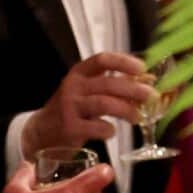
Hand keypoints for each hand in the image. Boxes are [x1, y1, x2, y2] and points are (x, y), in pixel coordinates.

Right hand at [21, 52, 152, 155]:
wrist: (40, 132)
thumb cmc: (72, 110)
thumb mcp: (87, 91)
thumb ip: (113, 86)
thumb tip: (148, 82)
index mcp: (79, 73)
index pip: (102, 60)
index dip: (123, 62)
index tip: (142, 68)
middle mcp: (73, 87)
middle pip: (108, 83)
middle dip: (133, 90)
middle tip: (151, 96)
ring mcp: (69, 107)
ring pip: (104, 104)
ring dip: (126, 110)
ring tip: (137, 117)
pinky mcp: (70, 128)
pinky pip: (97, 127)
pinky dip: (109, 129)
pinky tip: (111, 131)